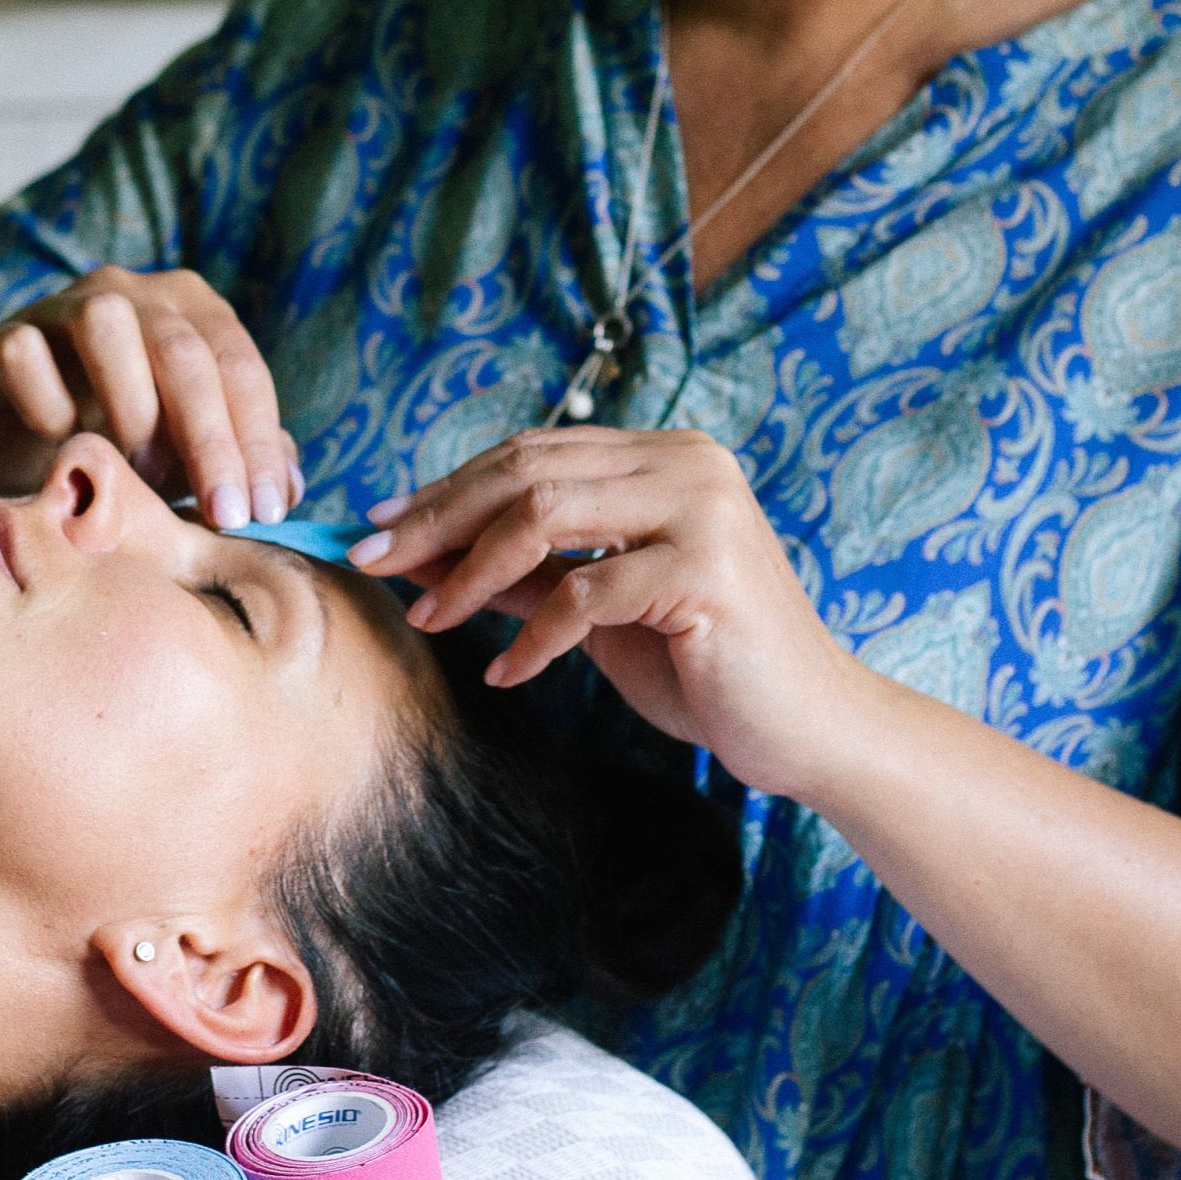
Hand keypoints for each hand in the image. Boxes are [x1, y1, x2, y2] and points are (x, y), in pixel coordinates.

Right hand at [0, 267, 300, 529]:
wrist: (12, 448)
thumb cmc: (118, 447)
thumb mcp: (187, 454)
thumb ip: (239, 459)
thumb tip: (287, 489)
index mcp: (193, 309)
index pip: (239, 367)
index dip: (258, 441)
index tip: (263, 512)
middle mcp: (133, 292)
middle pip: (183, 352)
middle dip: (211, 440)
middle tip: (223, 514)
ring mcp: (62, 306)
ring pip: (106, 325)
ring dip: (131, 407)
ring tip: (137, 469)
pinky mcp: (1, 337)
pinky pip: (27, 355)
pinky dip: (50, 406)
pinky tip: (64, 445)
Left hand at [346, 426, 874, 801]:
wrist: (807, 728)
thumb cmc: (705, 668)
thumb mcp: (599, 613)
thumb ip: (528, 575)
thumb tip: (426, 559)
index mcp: (666, 455)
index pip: (533, 451)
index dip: (449, 486)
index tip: (381, 526)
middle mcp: (687, 462)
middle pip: (527, 470)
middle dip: (439, 518)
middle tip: (373, 561)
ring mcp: (701, 509)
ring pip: (544, 515)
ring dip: (469, 570)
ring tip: (428, 617)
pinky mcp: (706, 569)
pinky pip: (584, 593)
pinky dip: (532, 636)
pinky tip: (506, 672)